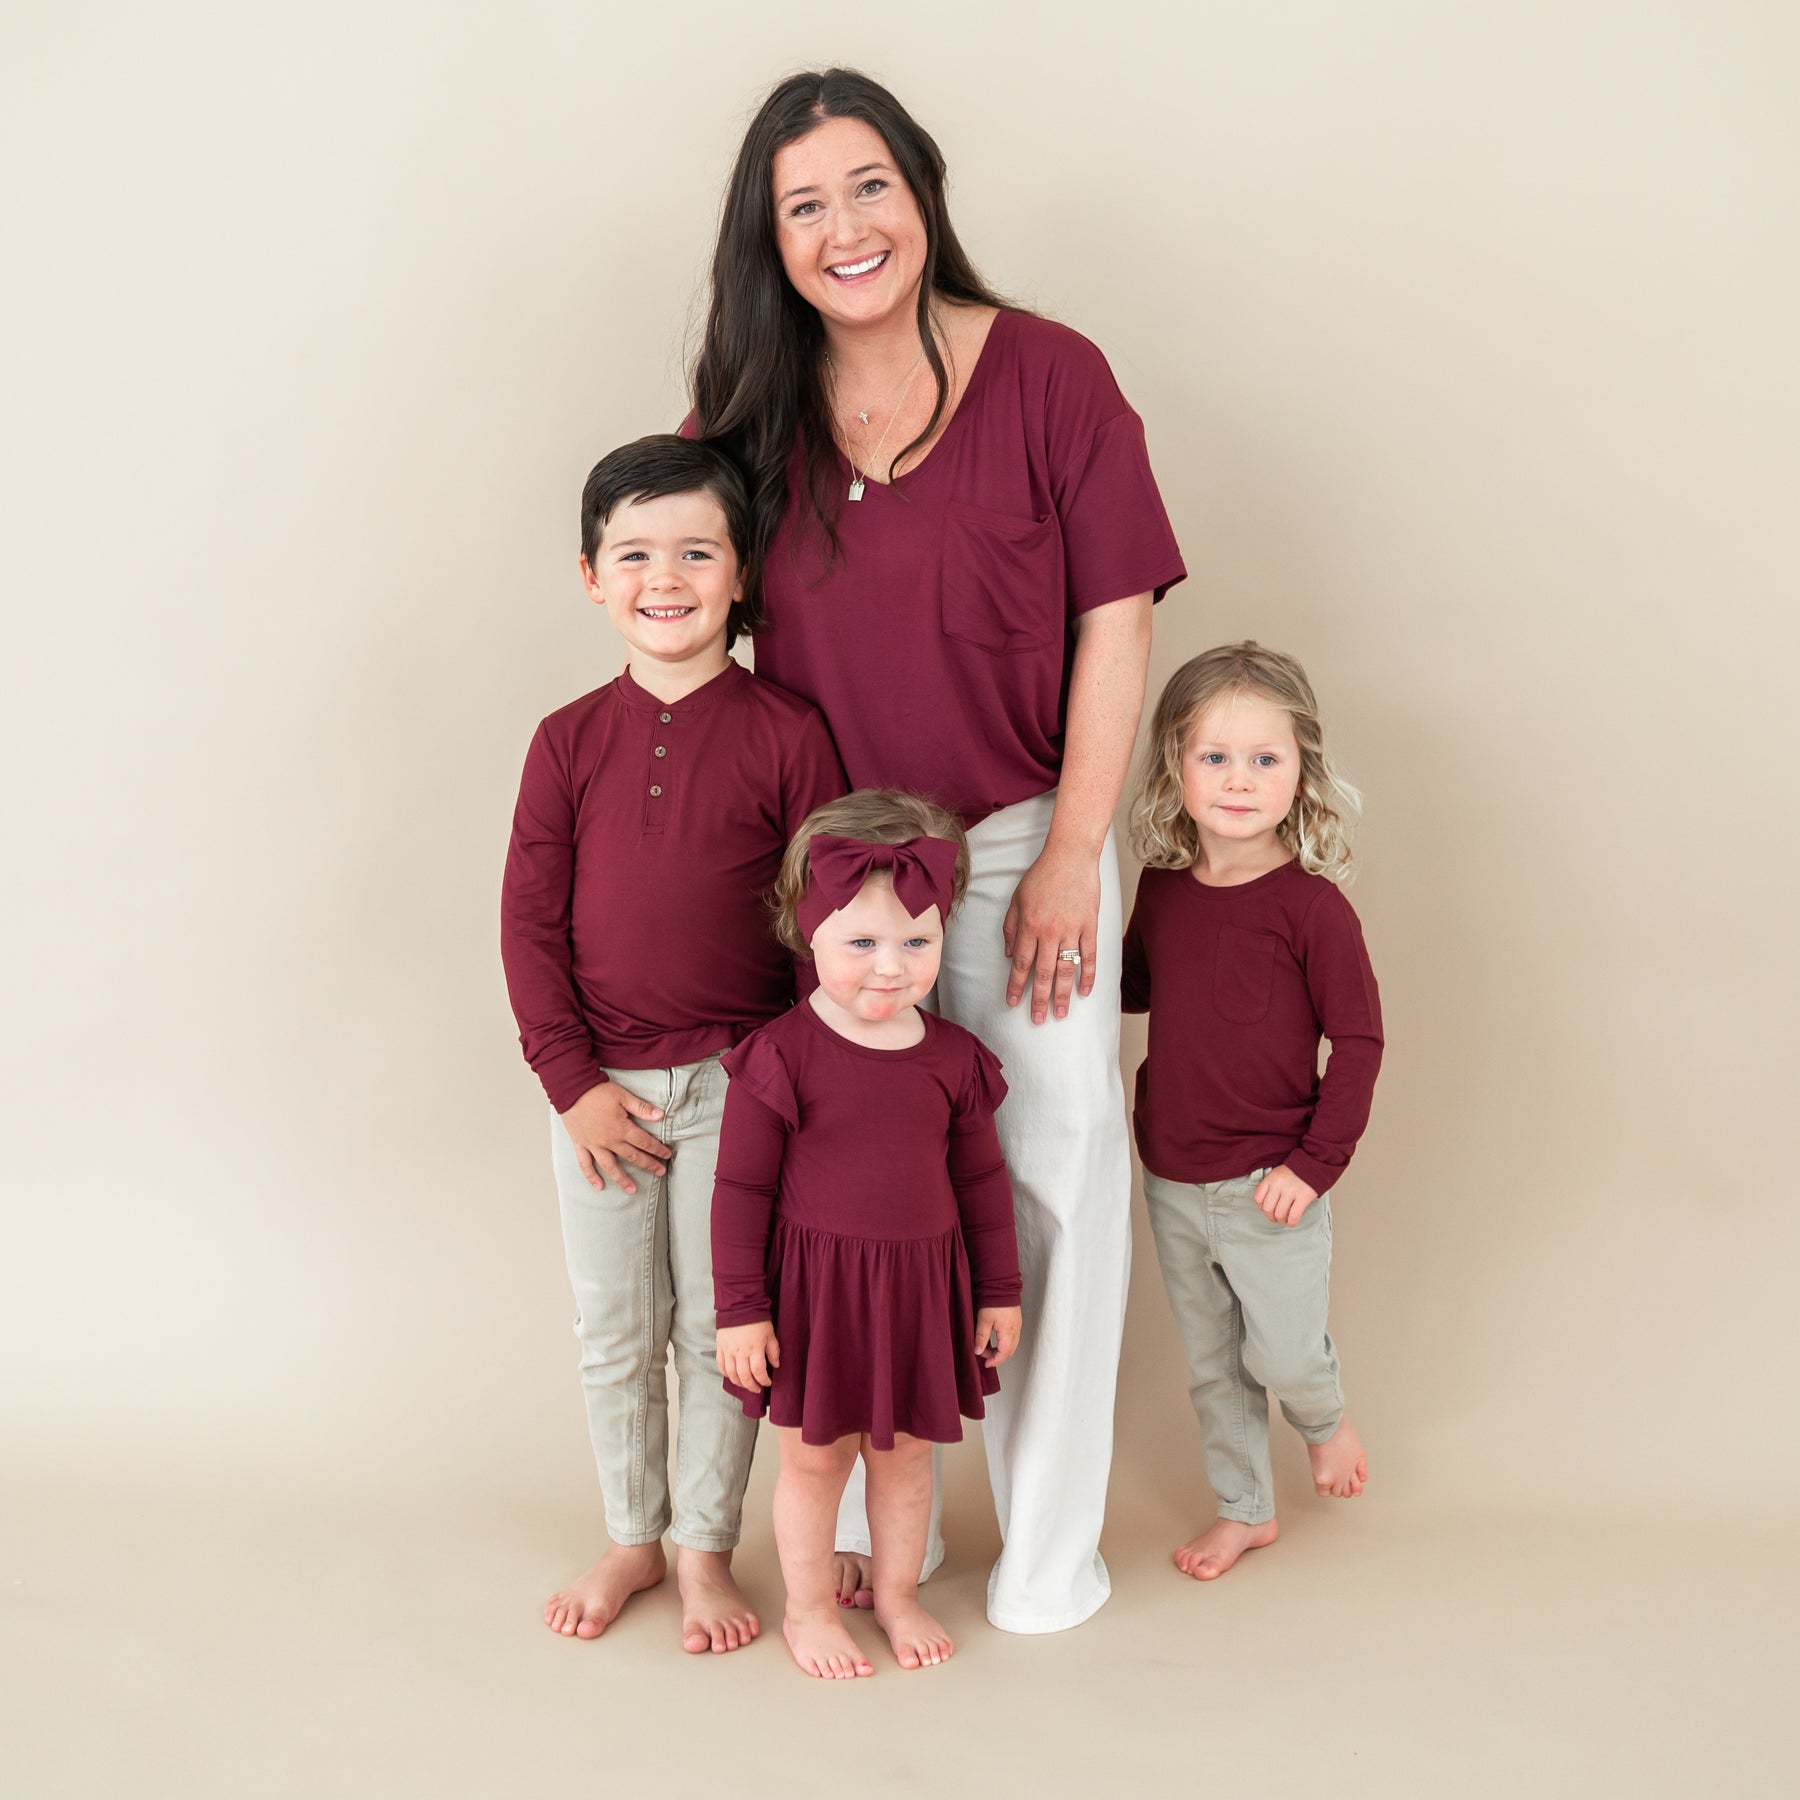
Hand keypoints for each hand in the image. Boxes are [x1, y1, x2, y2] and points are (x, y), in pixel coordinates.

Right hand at [558, 1081, 672, 1195]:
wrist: (571, 1090)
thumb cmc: (598, 1092)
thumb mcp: (623, 1096)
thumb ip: (642, 1108)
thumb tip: (661, 1116)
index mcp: (622, 1128)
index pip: (644, 1142)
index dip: (657, 1149)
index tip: (667, 1155)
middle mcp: (609, 1141)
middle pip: (632, 1156)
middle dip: (648, 1164)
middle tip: (660, 1172)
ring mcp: (594, 1145)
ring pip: (610, 1166)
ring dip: (622, 1179)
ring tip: (632, 1190)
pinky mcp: (580, 1145)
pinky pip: (585, 1164)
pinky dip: (591, 1176)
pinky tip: (599, 1186)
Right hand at [716, 1322, 779, 1389]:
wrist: (740, 1306)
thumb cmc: (757, 1320)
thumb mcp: (770, 1334)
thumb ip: (773, 1351)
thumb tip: (776, 1365)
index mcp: (755, 1349)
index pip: (758, 1371)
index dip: (764, 1380)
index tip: (768, 1382)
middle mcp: (740, 1352)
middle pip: (744, 1376)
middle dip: (751, 1386)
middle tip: (757, 1389)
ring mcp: (729, 1350)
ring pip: (731, 1374)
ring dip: (739, 1383)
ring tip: (745, 1384)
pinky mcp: (720, 1347)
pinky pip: (721, 1365)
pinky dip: (726, 1374)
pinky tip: (732, 1376)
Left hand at [974, 1306, 1021, 1367]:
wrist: (1001, 1286)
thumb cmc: (993, 1300)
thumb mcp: (983, 1320)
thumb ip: (981, 1337)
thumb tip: (978, 1351)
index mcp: (1008, 1332)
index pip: (1004, 1354)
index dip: (995, 1361)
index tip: (986, 1363)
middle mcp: (1015, 1330)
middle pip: (1009, 1351)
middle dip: (997, 1356)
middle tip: (985, 1356)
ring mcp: (1017, 1326)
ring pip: (1011, 1345)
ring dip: (1001, 1350)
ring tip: (987, 1347)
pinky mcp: (1016, 1321)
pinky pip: (1012, 1337)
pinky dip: (1004, 1342)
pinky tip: (995, 1339)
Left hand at [1002, 843, 1099, 1023]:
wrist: (1070, 856)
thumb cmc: (1041, 875)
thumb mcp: (1017, 899)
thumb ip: (1011, 928)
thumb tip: (1010, 954)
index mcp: (1029, 926)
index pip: (1021, 964)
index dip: (1016, 986)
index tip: (1013, 1003)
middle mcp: (1050, 932)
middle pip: (1043, 973)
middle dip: (1038, 999)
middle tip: (1037, 1020)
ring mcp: (1072, 931)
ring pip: (1066, 970)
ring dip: (1062, 994)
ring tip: (1060, 1014)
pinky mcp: (1090, 926)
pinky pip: (1089, 956)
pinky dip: (1088, 975)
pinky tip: (1085, 992)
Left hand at [1254, 1165, 1318, 1226]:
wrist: (1313, 1164)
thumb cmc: (1294, 1172)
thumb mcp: (1277, 1173)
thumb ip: (1270, 1186)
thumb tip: (1264, 1206)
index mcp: (1271, 1178)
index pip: (1258, 1198)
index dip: (1261, 1208)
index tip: (1267, 1210)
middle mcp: (1279, 1184)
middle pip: (1268, 1209)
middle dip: (1271, 1217)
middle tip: (1276, 1218)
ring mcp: (1291, 1190)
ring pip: (1280, 1214)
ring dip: (1282, 1220)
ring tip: (1285, 1219)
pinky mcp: (1303, 1197)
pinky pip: (1294, 1216)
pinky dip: (1292, 1222)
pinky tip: (1292, 1222)